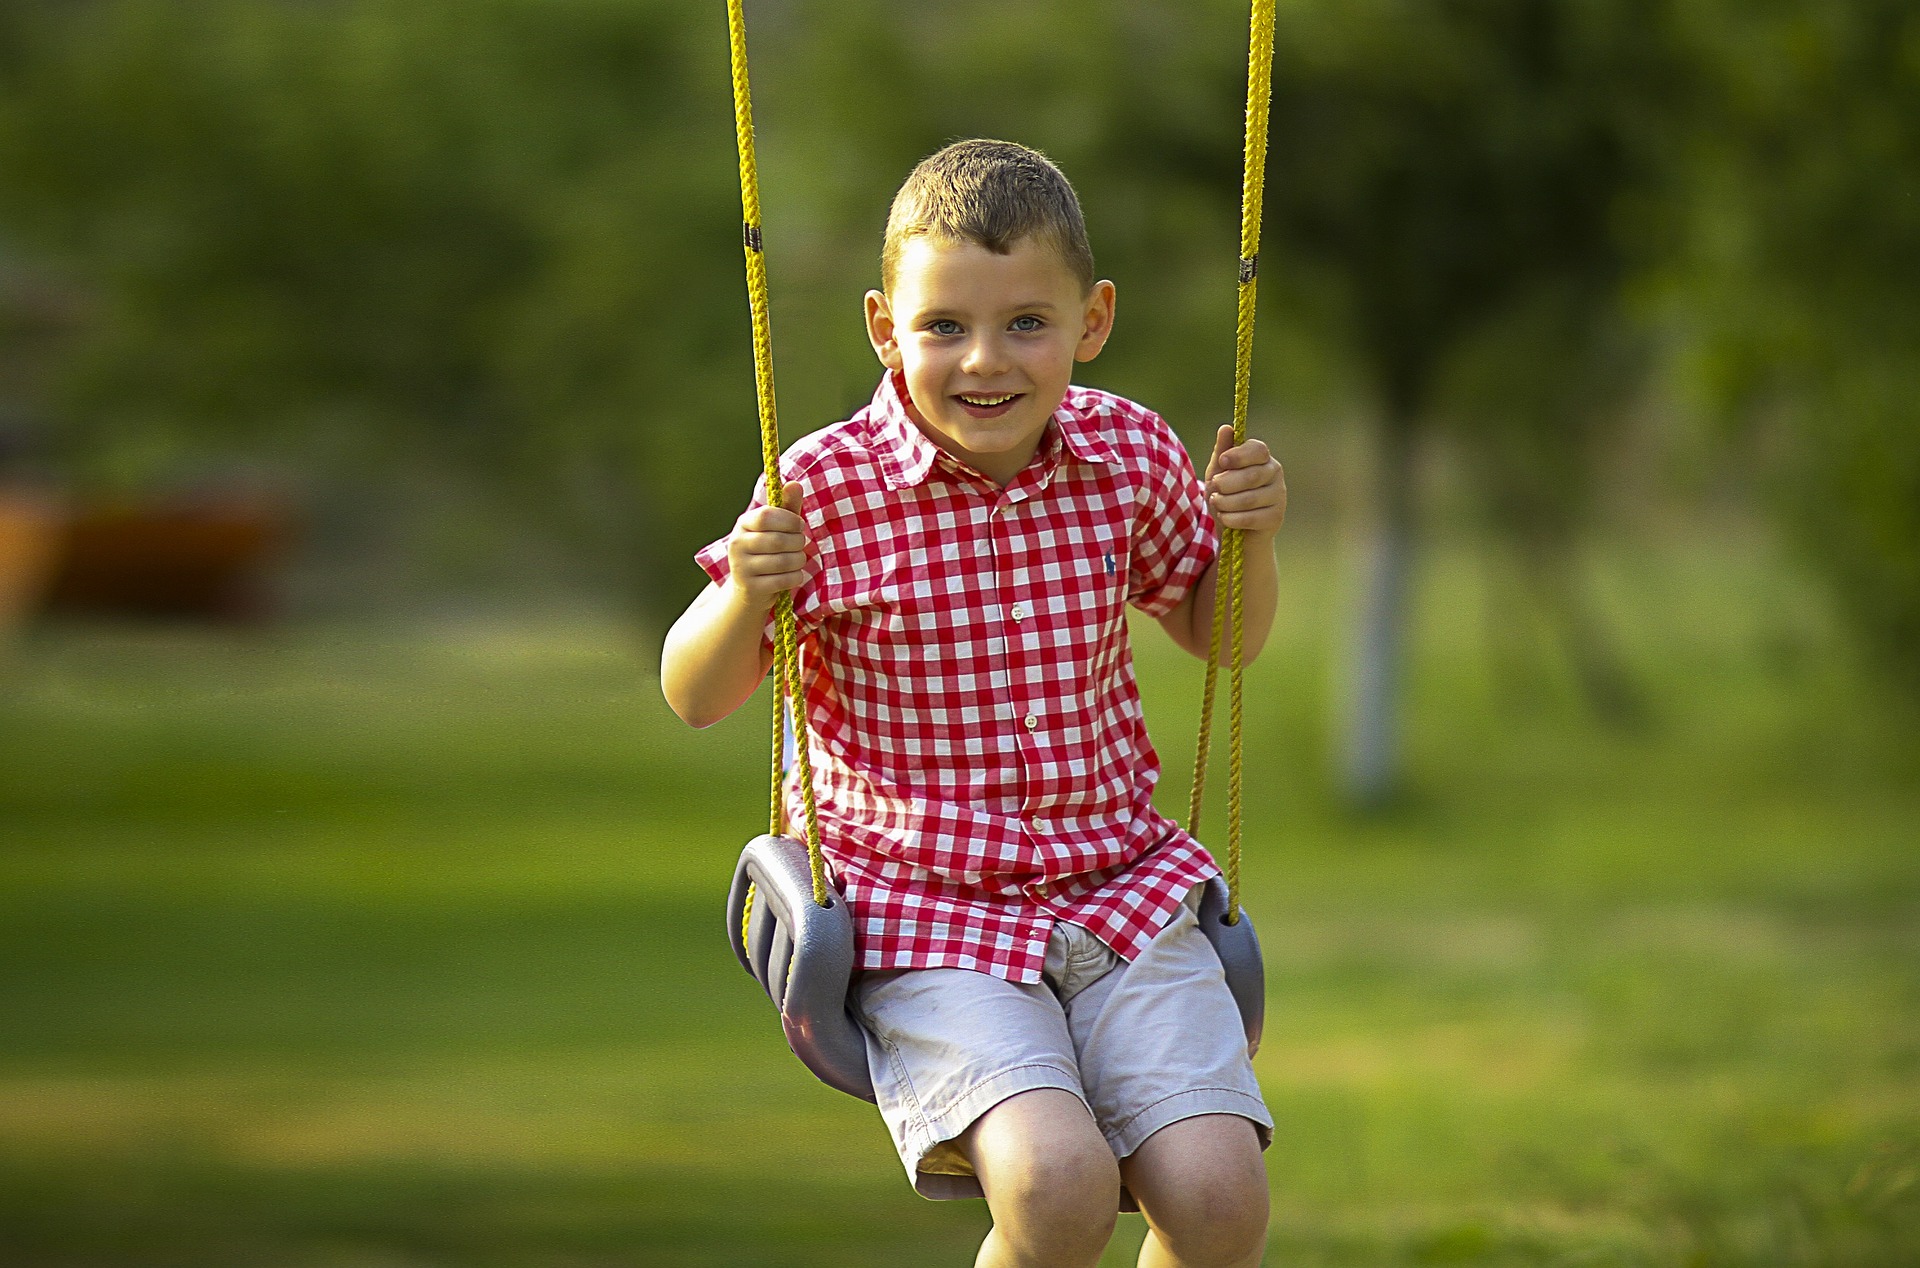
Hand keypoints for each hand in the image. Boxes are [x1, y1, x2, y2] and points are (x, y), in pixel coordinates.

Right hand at [725, 481, 807, 611]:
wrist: (749, 589)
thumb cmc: (768, 552)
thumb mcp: (777, 527)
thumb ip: (787, 506)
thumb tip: (795, 483)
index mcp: (743, 524)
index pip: (766, 516)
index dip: (789, 520)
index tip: (799, 525)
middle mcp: (737, 544)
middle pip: (778, 540)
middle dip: (798, 542)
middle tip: (800, 545)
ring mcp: (741, 567)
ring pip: (783, 561)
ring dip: (799, 560)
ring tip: (798, 560)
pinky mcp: (750, 587)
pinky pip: (784, 580)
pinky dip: (795, 577)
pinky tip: (793, 575)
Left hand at [1204, 426, 1285, 535]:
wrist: (1234, 529)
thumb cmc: (1226, 494)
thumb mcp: (1219, 472)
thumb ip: (1222, 452)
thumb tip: (1226, 428)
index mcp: (1263, 457)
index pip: (1258, 450)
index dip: (1239, 455)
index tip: (1222, 461)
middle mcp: (1275, 473)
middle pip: (1251, 476)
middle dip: (1225, 484)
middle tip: (1214, 488)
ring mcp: (1279, 496)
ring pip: (1249, 498)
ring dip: (1225, 503)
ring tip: (1217, 503)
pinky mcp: (1276, 517)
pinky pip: (1251, 518)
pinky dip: (1231, 519)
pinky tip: (1225, 517)